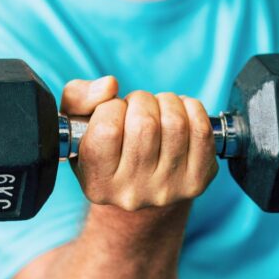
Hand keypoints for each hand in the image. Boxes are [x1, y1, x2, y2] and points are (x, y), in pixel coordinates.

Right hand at [60, 77, 218, 211]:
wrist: (140, 189)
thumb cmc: (106, 148)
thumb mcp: (77, 125)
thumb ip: (78, 97)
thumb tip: (109, 85)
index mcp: (98, 183)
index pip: (107, 129)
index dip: (111, 108)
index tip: (113, 113)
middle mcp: (132, 193)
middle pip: (144, 123)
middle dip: (141, 101)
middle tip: (137, 108)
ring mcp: (168, 189)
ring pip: (175, 122)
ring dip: (166, 102)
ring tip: (158, 110)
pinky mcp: (196, 181)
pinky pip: (202, 130)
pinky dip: (192, 109)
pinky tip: (181, 114)